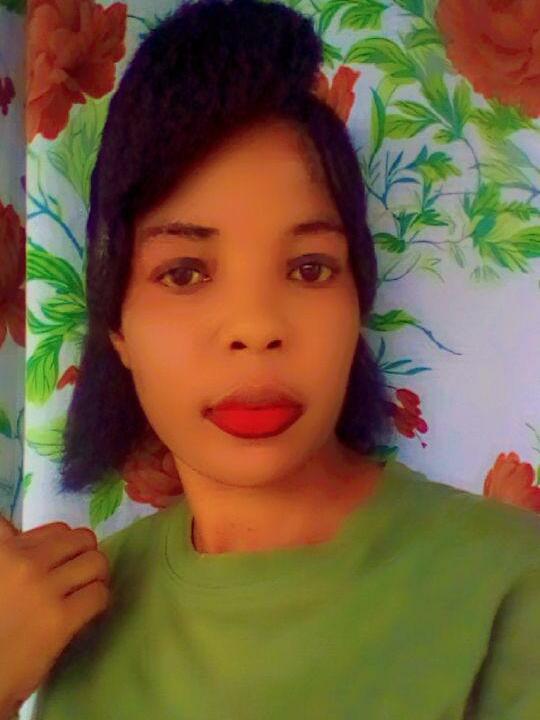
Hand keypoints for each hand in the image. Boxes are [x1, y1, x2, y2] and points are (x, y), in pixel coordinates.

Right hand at [0, 514, 109, 718]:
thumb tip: (8, 523)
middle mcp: (25, 563)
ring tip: (85, 593)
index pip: (59, 530)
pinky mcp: (60, 619)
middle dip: (87, 557)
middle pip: (83, 540)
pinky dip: (98, 603)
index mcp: (7, 551)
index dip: (67, 548)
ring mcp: (44, 589)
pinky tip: (86, 613)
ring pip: (96, 563)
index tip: (64, 565)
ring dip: (97, 578)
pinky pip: (98, 595)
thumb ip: (6, 547)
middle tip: (81, 578)